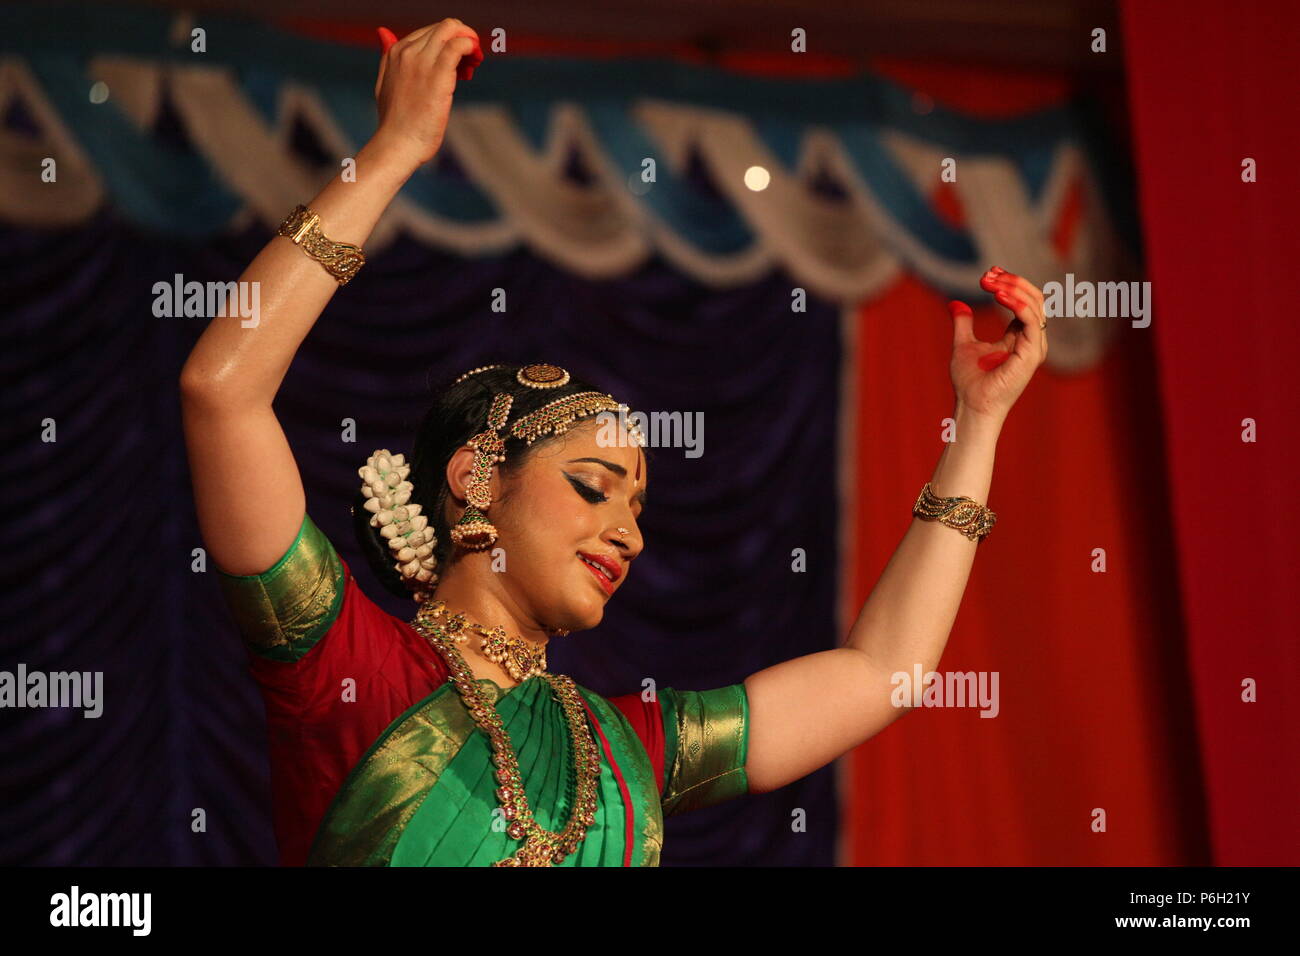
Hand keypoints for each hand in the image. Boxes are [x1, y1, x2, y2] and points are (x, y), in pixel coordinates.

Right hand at [371, 20, 483, 167]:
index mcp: (396, 51)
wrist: (398, 144)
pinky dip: (471, 45)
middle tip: (470, 62)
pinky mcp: (438, 74)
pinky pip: (458, 45)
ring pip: (452, 30)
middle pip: (444, 27)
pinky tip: (474, 59)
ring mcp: (422, 61)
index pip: (430, 31)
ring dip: (469, 41)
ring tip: (474, 63)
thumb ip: (387, 56)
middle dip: (461, 38)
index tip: (456, 62)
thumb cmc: (395, 122)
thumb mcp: (385, 83)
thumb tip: (383, 32)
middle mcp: (408, 51)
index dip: (447, 42)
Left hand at [947, 266, 1047, 422]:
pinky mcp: (1031, 354)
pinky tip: (999, 294)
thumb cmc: (969, 382)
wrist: (971, 406)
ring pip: (1036, 305)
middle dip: (1012, 281)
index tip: (988, 274)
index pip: (1025, 301)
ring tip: (990, 281)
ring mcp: (1035, 347)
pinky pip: (1032, 320)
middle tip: (988, 274)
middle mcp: (1032, 341)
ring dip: (1012, 288)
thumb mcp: (963, 345)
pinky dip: (1017, 304)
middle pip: (1034, 298)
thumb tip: (955, 303)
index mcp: (1020, 338)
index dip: (1009, 284)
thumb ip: (964, 324)